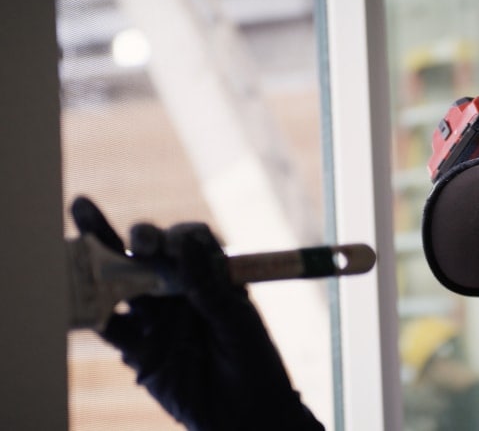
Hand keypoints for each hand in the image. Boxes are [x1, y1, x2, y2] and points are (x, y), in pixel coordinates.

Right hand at [70, 196, 323, 430]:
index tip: (170, 244)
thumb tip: (184, 242)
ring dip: (100, 262)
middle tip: (103, 214)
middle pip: (150, 256)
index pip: (190, 243)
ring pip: (124, 286)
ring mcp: (159, 319)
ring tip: (78, 231)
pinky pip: (114, 329)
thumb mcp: (236, 321)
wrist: (248, 415)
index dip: (177, 237)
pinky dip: (96, 315)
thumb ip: (207, 286)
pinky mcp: (141, 350)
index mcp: (211, 277)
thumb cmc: (254, 361)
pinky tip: (81, 298)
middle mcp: (180, 291)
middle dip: (132, 237)